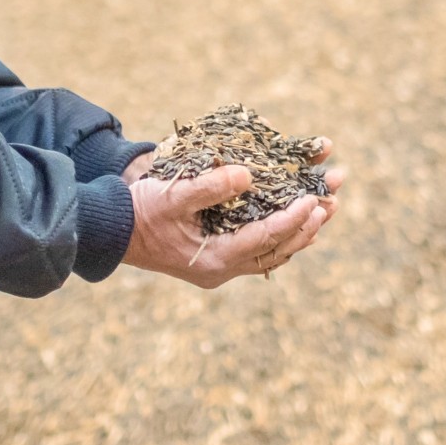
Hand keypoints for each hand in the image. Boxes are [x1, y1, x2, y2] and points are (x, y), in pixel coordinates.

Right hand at [122, 152, 341, 288]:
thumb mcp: (172, 195)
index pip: (267, 238)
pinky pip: (261, 251)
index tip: (315, 199)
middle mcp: (224, 269)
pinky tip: (298, 222)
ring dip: (302, 229)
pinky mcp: (218, 259)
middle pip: (279, 249)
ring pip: (274, 252)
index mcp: (216, 259)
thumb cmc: (139, 211)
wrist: (111, 232)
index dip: (294, 218)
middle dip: (310, 222)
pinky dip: (282, 235)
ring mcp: (222, 267)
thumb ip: (210, 186)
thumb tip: (249, 175)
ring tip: (328, 206)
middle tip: (334, 198)